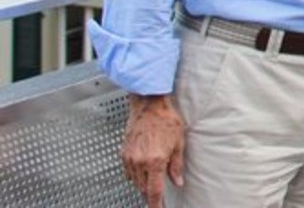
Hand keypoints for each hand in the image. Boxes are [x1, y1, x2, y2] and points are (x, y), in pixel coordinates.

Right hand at [122, 93, 185, 207]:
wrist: (149, 106)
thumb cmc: (166, 120)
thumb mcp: (179, 143)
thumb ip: (176, 166)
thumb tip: (177, 182)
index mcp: (155, 161)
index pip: (154, 191)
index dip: (156, 204)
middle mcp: (140, 162)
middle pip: (143, 188)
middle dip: (151, 194)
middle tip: (159, 196)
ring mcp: (129, 158)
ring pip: (135, 181)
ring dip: (144, 185)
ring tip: (153, 181)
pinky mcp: (124, 153)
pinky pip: (128, 172)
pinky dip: (136, 176)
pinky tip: (143, 171)